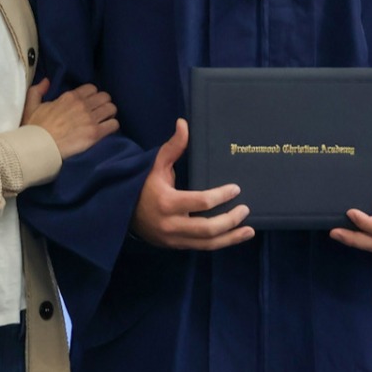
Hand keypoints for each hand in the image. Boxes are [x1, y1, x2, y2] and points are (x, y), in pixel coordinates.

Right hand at [23, 80, 117, 157]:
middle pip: (105, 97)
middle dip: (103, 103)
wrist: (38, 147)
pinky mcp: (95, 133)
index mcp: (69, 97)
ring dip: (109, 114)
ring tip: (105, 120)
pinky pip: (113, 124)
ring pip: (111, 108)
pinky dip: (112, 126)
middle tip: (99, 111)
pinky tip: (107, 130)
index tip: (90, 102)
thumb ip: (38, 90)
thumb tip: (47, 81)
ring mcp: (90, 119)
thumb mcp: (31, 105)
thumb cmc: (34, 129)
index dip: (93, 95)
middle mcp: (82, 105)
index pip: (91, 88)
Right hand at [130, 119, 254, 249]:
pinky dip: (219, 243)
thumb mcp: (155, 165)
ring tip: (249, 230)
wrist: (121, 213)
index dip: (221, 196)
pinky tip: (233, 237)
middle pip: (207, 228)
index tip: (236, 189)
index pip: (200, 202)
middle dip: (230, 220)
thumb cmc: (142, 186)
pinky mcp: (176, 246)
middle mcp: (170, 224)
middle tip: (245, 209)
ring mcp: (173, 239)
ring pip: (207, 244)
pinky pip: (201, 247)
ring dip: (230, 238)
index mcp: (166, 202)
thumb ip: (173, 147)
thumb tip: (184, 124)